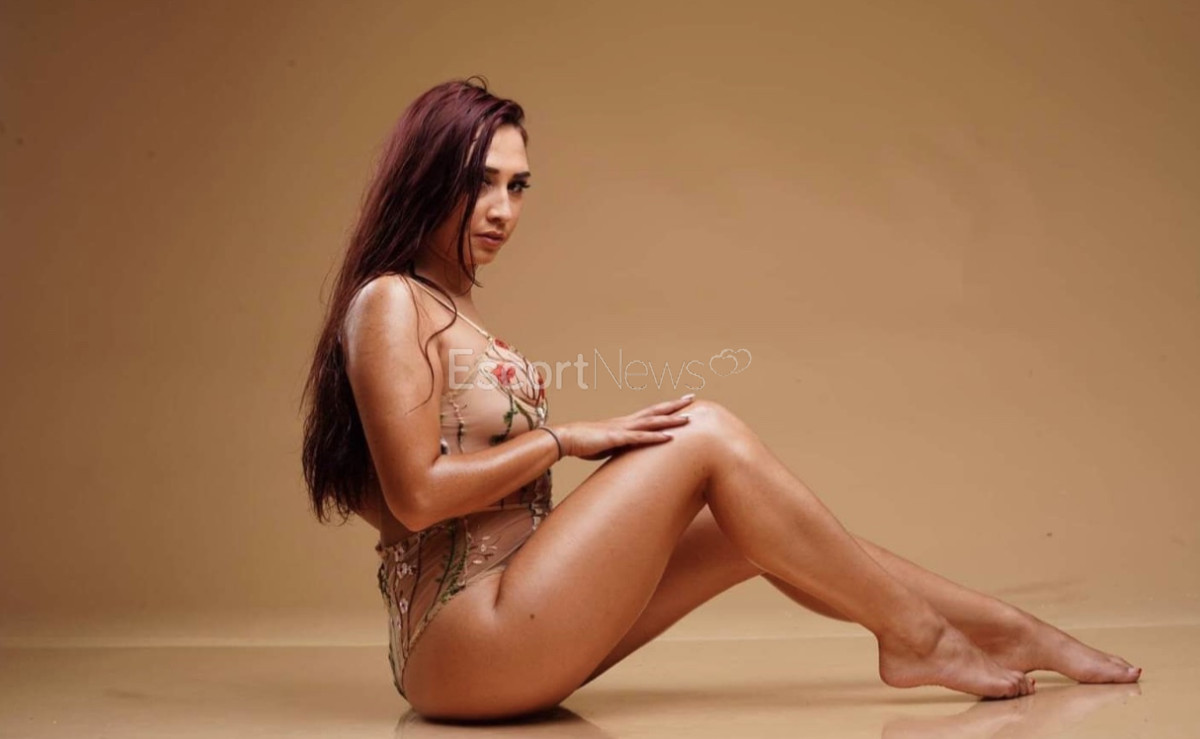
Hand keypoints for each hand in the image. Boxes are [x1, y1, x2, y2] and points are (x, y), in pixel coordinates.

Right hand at [552, 394, 695, 460]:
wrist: (566, 438)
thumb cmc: (585, 442)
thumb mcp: (608, 444)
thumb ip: (621, 445)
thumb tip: (630, 451)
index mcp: (625, 423)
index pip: (650, 412)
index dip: (666, 408)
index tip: (681, 402)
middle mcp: (627, 422)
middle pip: (655, 411)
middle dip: (674, 405)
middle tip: (692, 398)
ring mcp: (622, 429)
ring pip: (652, 422)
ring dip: (671, 420)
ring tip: (688, 418)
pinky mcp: (617, 439)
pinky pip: (640, 438)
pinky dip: (656, 437)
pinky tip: (669, 437)